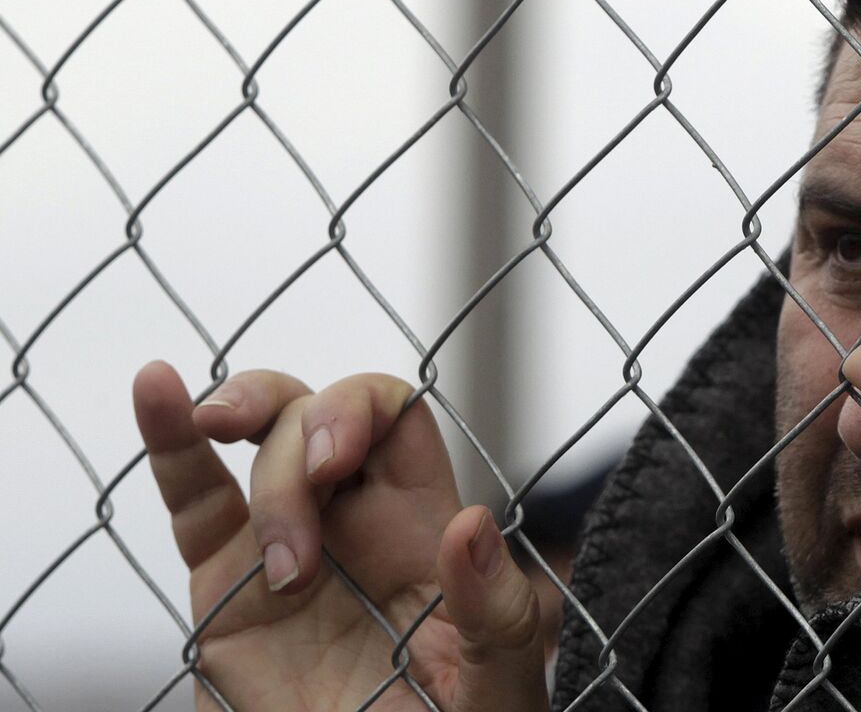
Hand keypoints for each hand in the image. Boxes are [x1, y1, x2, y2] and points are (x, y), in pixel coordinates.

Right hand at [133, 362, 548, 709]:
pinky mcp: (225, 583)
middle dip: (300, 429)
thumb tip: (471, 524)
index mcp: (420, 529)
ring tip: (229, 463)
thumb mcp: (493, 683)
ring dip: (241, 425)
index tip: (334, 460)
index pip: (394, 418)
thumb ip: (494, 611)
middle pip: (318, 413)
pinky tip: (156, 387)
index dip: (361, 409)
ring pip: (258, 438)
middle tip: (309, 483)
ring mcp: (284, 543)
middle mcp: (353, 522)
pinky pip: (194, 497)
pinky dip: (168, 439)